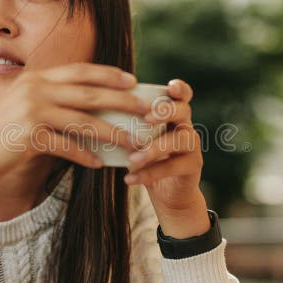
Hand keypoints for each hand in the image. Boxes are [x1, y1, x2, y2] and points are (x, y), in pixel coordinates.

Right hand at [0, 62, 147, 187]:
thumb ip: (51, 100)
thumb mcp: (24, 106)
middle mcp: (35, 89)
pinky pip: (67, 146)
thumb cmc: (2, 133)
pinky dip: (85, 156)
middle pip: (89, 93)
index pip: (80, 71)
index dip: (108, 74)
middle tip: (147, 110)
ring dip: (113, 133)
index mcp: (36, 78)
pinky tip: (100, 163)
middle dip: (122, 101)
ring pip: (84, 121)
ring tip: (134, 143)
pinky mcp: (30, 136)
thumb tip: (88, 107)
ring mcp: (32, 111)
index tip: (132, 80)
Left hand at [124, 79, 208, 236]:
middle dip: (166, 111)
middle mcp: (186, 126)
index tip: (169, 87)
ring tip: (132, 160)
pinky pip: (173, 166)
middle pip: (184, 110)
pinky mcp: (193, 166)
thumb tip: (89, 117)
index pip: (182, 94)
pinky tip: (130, 179)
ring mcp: (192, 146)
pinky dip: (150, 173)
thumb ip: (125, 127)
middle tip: (147, 119)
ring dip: (154, 148)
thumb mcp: (138, 141)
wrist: (169, 194)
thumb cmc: (147, 161)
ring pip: (180, 140)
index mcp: (172, 115)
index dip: (179, 88)